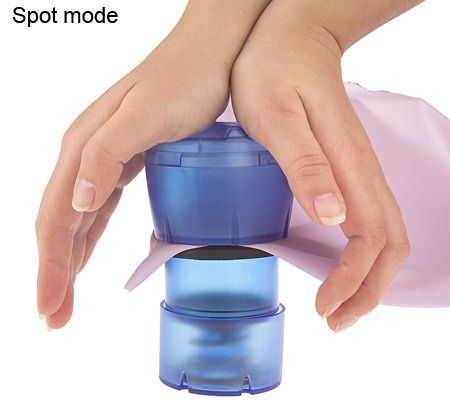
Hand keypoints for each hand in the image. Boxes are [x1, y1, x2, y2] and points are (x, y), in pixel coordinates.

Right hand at [36, 0, 269, 328]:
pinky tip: (88, 251)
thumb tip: (78, 204)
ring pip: (77, 218)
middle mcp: (86, 154)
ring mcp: (105, 157)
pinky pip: (100, 207)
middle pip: (60, 224)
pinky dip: (89, 236)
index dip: (52, 269)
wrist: (209, 55)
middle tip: (56, 316)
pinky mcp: (127, 159)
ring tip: (67, 295)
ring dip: (69, 260)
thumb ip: (106, 156)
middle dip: (55, 274)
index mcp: (83, 148)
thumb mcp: (144, 118)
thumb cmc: (183, 83)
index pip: (56, 220)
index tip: (51, 310)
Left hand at [231, 0, 411, 331]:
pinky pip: (365, 220)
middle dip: (367, 292)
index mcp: (349, 167)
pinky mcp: (343, 168)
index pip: (369, 240)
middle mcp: (362, 174)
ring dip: (365, 278)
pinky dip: (357, 254)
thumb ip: (305, 165)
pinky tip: (334, 264)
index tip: (325, 309)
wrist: (292, 36)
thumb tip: (334, 218)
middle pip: (389, 246)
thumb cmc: (276, 71)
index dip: (352, 282)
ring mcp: (356, 171)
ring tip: (336, 304)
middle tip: (334, 320)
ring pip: (381, 236)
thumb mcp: (277, 117)